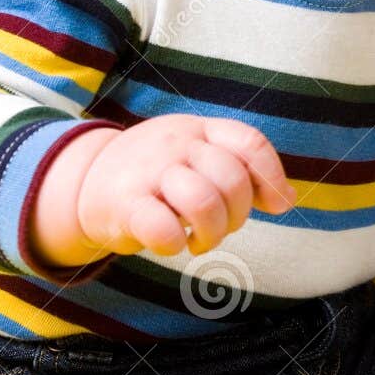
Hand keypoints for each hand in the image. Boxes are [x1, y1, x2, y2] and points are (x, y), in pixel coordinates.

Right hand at [75, 113, 296, 259]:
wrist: (87, 182)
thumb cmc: (156, 176)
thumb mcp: (198, 159)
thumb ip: (242, 172)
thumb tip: (288, 199)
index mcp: (199, 130)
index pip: (250, 142)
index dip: (272, 177)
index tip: (275, 205)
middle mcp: (176, 143)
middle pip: (232, 179)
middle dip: (238, 215)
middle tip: (220, 227)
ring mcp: (149, 171)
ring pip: (203, 202)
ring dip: (211, 232)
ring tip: (198, 240)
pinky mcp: (124, 203)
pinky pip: (163, 229)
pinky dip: (174, 245)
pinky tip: (170, 242)